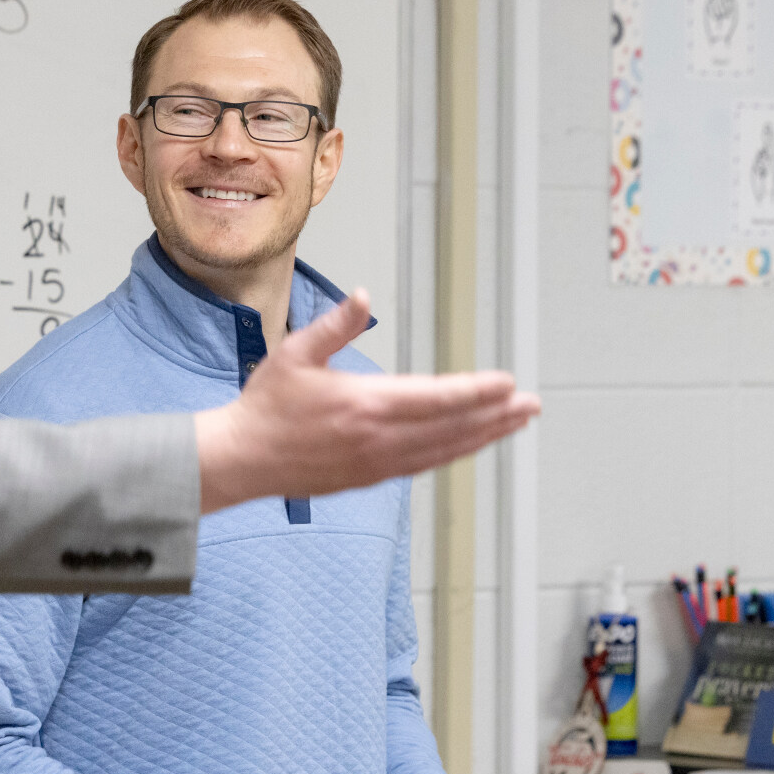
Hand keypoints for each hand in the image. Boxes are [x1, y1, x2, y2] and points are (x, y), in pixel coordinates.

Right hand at [193, 291, 539, 513]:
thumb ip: (335, 325)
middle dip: (496, 416)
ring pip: (444, 451)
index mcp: (364, 404)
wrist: (242, 459)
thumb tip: (364, 296)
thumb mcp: (295, 353)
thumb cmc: (265, 405)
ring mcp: (376, 462)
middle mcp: (377, 438)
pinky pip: (424, 465)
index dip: (477, 392)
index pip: (436, 399)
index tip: (508, 384)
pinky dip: (453, 453)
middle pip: (451, 428)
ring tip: (514, 424)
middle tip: (531, 406)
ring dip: (483, 437)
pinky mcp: (370, 477)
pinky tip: (470, 444)